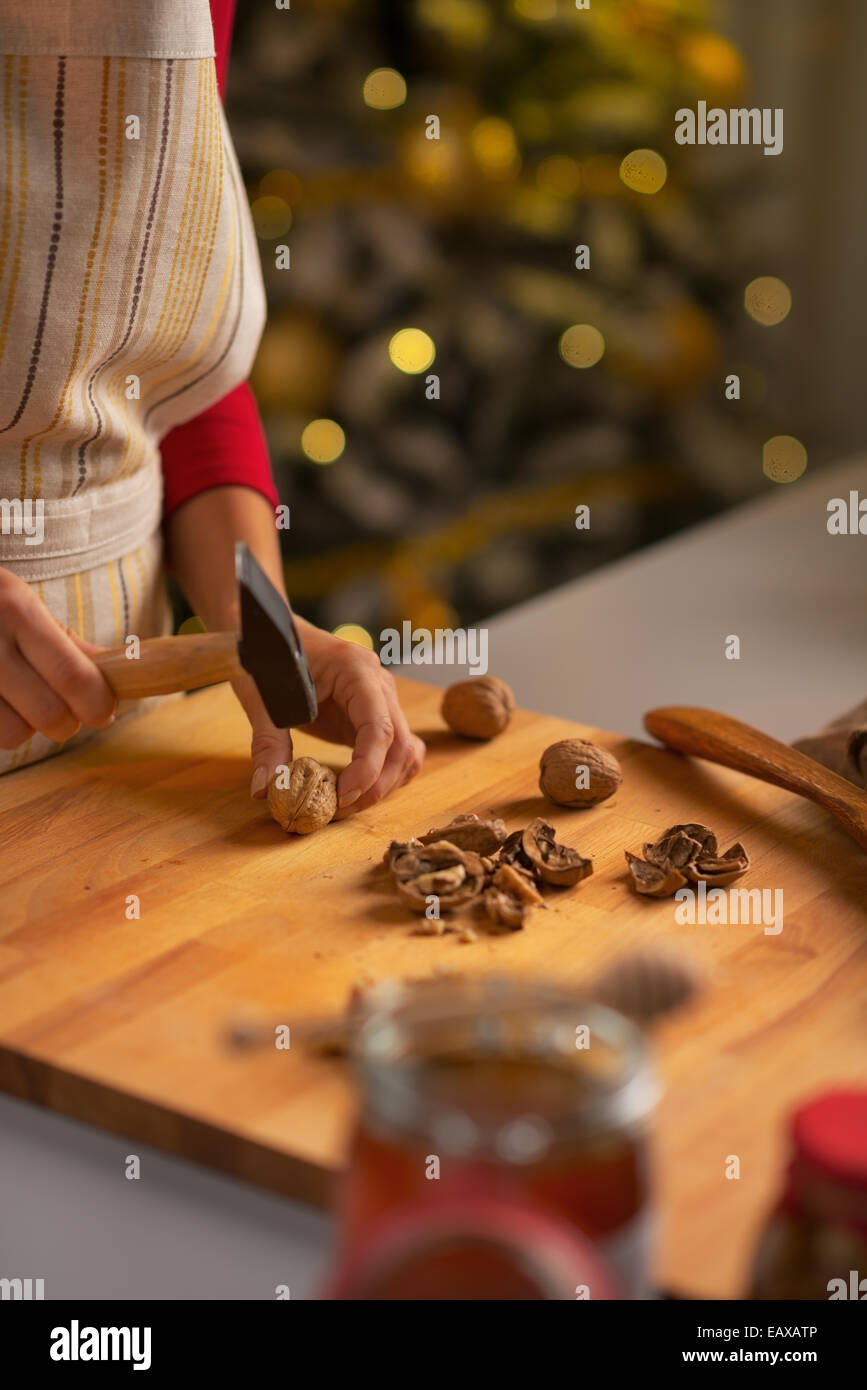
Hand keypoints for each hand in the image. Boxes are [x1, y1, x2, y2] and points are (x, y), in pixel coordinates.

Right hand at [0, 568, 116, 748]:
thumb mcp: (21, 604)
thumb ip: (67, 643)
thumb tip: (120, 672)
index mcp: (15, 609)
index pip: (73, 676)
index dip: (96, 704)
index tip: (103, 711)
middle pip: (47, 714)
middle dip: (65, 723)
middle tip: (63, 714)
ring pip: (11, 734)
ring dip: (23, 728)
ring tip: (17, 703)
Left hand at [239, 620, 424, 814]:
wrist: (272, 633)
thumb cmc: (267, 656)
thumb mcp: (261, 698)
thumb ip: (267, 744)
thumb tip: (266, 790)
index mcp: (356, 670)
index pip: (379, 726)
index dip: (368, 767)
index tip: (343, 796)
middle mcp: (378, 684)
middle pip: (399, 744)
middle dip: (375, 785)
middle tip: (338, 810)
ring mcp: (381, 700)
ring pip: (405, 751)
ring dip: (383, 784)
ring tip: (344, 804)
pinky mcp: (374, 716)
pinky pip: (397, 750)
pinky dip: (385, 775)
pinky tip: (357, 790)